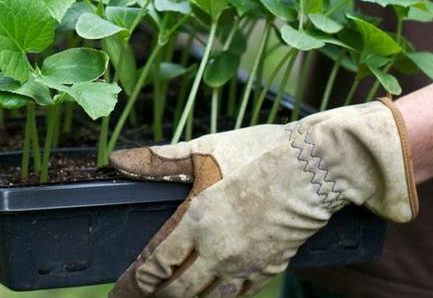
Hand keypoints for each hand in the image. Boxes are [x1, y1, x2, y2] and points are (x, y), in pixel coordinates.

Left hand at [108, 99, 417, 296]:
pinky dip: (221, 297)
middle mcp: (218, 250)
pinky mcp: (271, 265)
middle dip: (155, 296)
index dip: (136, 281)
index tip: (122, 289)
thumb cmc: (257, 152)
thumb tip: (116, 160)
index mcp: (197, 221)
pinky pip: (240, 293)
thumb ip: (157, 161)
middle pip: (179, 289)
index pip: (157, 263)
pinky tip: (214, 295)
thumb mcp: (202, 150)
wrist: (316, 166)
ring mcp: (246, 262)